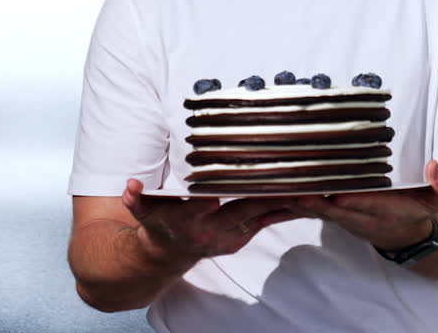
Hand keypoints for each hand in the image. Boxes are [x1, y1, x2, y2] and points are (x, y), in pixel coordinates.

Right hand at [121, 179, 306, 262]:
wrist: (166, 257)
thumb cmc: (157, 225)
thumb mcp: (144, 214)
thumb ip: (137, 200)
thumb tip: (128, 186)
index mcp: (188, 222)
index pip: (202, 208)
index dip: (213, 200)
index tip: (222, 192)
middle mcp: (212, 231)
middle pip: (242, 210)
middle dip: (266, 195)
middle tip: (289, 180)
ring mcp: (230, 235)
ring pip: (261, 214)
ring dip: (285, 201)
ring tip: (309, 186)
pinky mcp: (243, 235)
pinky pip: (268, 220)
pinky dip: (287, 208)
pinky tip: (307, 195)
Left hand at [288, 159, 437, 249]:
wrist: (401, 235)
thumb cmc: (416, 210)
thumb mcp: (437, 201)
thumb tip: (434, 166)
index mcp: (384, 211)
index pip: (368, 206)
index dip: (354, 202)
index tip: (339, 196)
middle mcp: (358, 216)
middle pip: (333, 210)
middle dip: (314, 202)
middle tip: (296, 192)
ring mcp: (341, 216)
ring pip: (315, 210)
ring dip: (295, 203)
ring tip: (275, 192)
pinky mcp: (329, 212)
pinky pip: (307, 209)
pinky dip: (288, 204)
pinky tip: (268, 194)